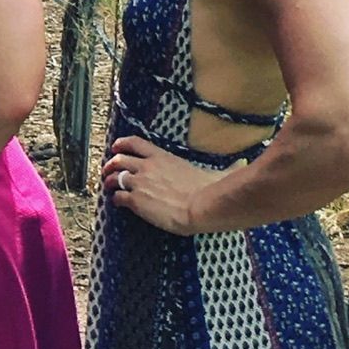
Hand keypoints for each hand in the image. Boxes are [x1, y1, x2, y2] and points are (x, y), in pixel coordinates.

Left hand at [100, 135, 216, 234]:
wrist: (202, 205)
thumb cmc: (211, 189)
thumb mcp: (216, 172)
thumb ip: (225, 167)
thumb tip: (241, 164)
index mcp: (163, 157)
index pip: (135, 143)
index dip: (122, 144)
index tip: (116, 147)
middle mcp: (147, 167)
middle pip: (118, 159)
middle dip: (110, 165)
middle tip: (107, 171)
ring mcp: (139, 183)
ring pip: (113, 178)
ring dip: (108, 182)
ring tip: (108, 187)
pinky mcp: (135, 200)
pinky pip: (117, 198)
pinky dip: (115, 200)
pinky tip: (118, 203)